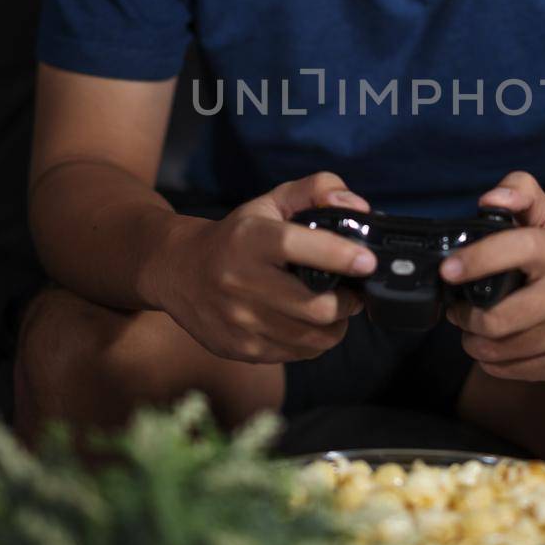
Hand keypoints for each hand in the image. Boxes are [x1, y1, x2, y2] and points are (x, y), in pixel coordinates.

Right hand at [154, 171, 374, 364]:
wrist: (178, 270)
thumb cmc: (237, 235)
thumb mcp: (270, 202)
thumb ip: (316, 190)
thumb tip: (357, 206)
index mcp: (250, 239)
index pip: (298, 246)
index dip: (340, 255)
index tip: (367, 261)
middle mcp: (240, 281)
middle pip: (316, 307)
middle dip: (348, 302)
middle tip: (353, 292)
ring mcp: (239, 320)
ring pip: (312, 338)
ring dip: (335, 325)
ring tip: (334, 309)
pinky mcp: (239, 348)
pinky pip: (296, 354)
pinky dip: (313, 341)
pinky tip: (307, 323)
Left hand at [440, 171, 544, 385]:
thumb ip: (521, 192)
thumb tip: (490, 199)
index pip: (517, 248)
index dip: (477, 259)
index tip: (449, 270)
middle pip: (497, 317)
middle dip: (464, 316)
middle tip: (458, 309)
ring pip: (498, 349)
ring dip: (474, 341)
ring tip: (475, 329)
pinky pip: (510, 370)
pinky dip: (493, 360)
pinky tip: (500, 346)